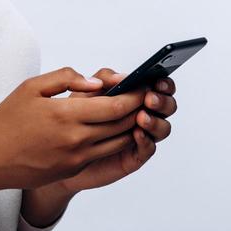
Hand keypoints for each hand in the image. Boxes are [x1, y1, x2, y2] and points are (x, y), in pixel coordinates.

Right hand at [0, 67, 147, 190]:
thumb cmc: (7, 119)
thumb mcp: (31, 87)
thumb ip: (66, 78)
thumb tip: (96, 82)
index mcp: (66, 114)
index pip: (116, 106)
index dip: (135, 95)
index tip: (144, 85)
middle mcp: (76, 139)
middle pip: (123, 124)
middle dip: (138, 109)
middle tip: (147, 96)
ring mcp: (76, 158)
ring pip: (118, 142)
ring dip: (130, 126)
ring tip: (135, 111)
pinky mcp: (73, 170)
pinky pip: (102, 153)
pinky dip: (114, 140)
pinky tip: (115, 128)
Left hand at [55, 68, 176, 193]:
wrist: (62, 146)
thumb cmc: (75, 116)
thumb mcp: (87, 91)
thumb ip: (104, 79)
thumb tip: (123, 76)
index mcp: (135, 96)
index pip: (160, 86)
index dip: (164, 84)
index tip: (157, 81)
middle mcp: (143, 114)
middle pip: (168, 106)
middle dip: (163, 101)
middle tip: (149, 99)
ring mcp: (141, 135)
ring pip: (163, 128)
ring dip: (156, 121)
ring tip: (141, 117)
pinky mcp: (135, 155)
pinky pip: (149, 148)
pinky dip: (146, 140)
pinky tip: (137, 134)